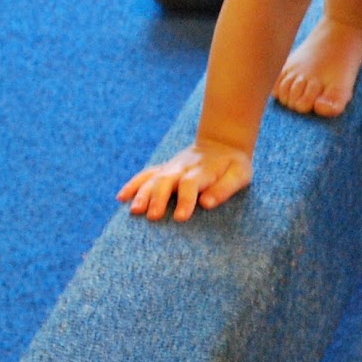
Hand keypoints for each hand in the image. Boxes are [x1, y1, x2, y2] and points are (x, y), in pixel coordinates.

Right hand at [117, 141, 252, 222]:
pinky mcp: (164, 168)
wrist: (221, 143)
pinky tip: (121, 198)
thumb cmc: (233, 166)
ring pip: (153, 178)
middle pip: (167, 181)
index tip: (181, 218)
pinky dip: (133, 185)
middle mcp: (183, 167)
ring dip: (142, 194)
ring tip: (134, 211)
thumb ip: (225, 189)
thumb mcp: (240, 175)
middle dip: (158, 198)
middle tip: (152, 217)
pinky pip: (146, 174)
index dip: (186, 200)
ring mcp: (171, 167)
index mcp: (203, 170)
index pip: (191, 184)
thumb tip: (206, 204)